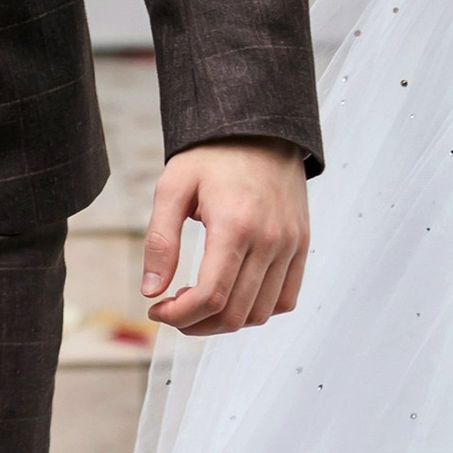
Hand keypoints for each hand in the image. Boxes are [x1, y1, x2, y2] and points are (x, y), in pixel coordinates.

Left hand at [141, 140, 309, 337]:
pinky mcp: (301, 244)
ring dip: (225, 322)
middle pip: (233, 313)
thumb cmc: (212, 156)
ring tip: (201, 302)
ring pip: (260, 313)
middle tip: (173, 311)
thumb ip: (160, 241)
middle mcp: (269, 240)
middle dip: (196, 324)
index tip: (157, 310)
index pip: (210, 297)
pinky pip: (286, 299)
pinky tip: (233, 294)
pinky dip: (258, 310)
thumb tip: (151, 292)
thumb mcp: (173, 187)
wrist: (261, 128)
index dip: (179, 316)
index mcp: (235, 225)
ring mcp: (290, 244)